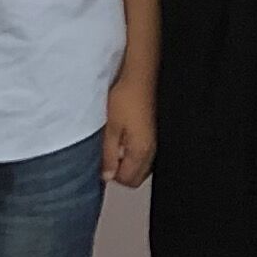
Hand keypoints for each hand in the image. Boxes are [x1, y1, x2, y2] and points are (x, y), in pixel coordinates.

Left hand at [102, 71, 157, 190]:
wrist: (139, 76)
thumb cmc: (125, 97)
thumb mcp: (110, 128)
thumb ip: (109, 155)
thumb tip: (107, 176)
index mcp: (141, 151)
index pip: (127, 180)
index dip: (112, 175)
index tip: (102, 162)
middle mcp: (152, 150)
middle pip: (136, 177)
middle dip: (120, 171)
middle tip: (107, 154)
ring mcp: (154, 142)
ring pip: (140, 166)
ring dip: (126, 161)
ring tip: (115, 142)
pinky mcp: (153, 132)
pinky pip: (143, 153)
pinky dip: (132, 152)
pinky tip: (123, 136)